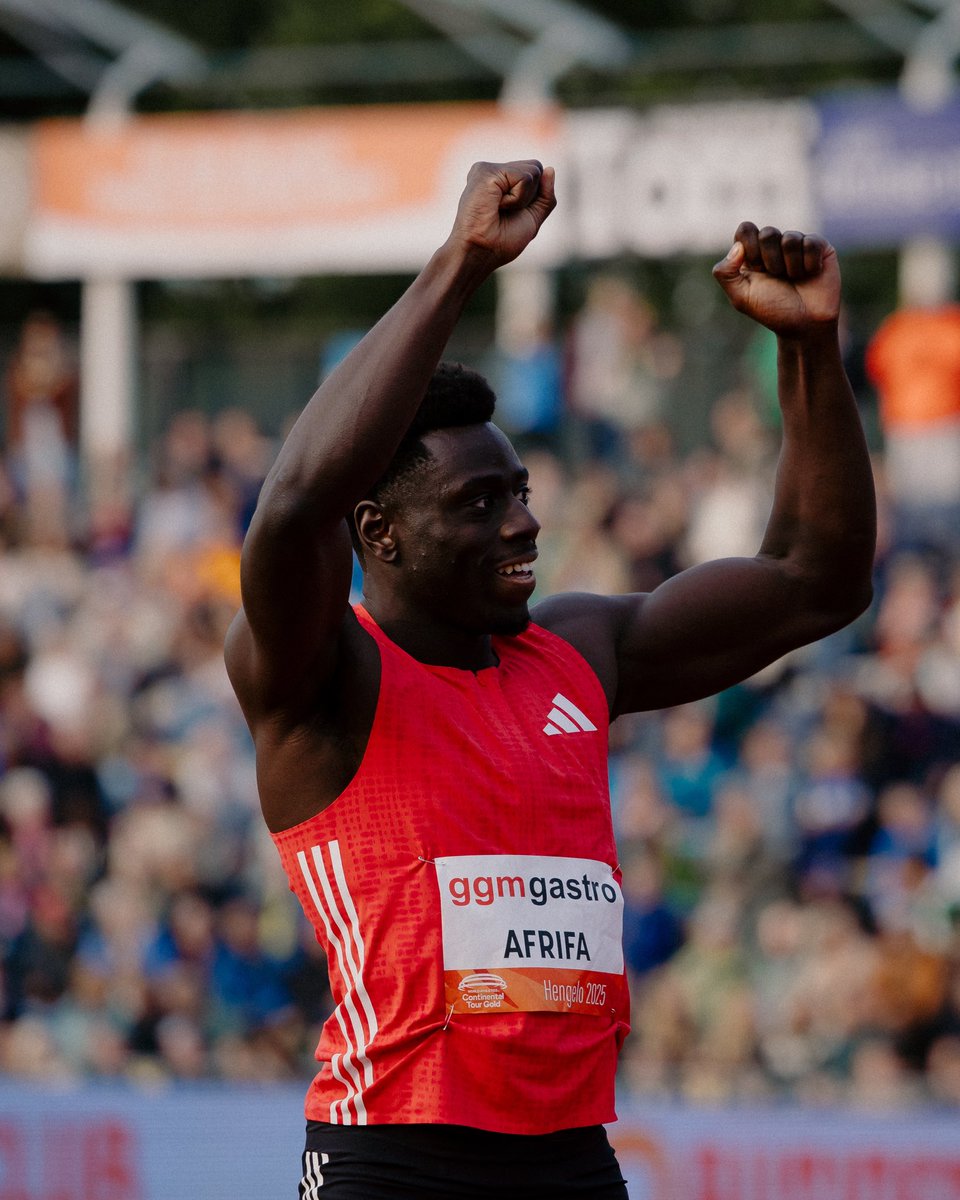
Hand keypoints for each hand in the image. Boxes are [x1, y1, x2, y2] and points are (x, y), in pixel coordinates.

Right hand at [447, 160, 556, 268]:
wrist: (481, 252)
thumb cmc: (501, 241)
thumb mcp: (532, 218)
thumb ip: (545, 196)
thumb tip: (550, 169)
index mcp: (501, 179)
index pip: (535, 172)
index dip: (533, 197)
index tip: (511, 213)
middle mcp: (493, 171)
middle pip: (536, 167)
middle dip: (530, 196)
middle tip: (505, 211)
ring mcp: (488, 169)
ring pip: (533, 170)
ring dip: (523, 198)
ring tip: (499, 209)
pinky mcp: (486, 171)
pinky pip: (524, 178)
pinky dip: (517, 198)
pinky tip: (497, 205)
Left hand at [712, 223, 840, 336]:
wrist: (805, 325)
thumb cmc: (771, 310)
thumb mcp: (741, 297)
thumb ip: (725, 273)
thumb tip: (737, 246)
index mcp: (752, 253)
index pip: (745, 229)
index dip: (750, 249)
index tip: (756, 270)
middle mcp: (774, 245)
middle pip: (768, 233)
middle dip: (771, 261)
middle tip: (777, 278)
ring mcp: (797, 244)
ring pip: (790, 239)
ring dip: (790, 267)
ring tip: (794, 279)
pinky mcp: (819, 247)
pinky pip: (811, 243)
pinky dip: (808, 264)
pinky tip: (810, 274)